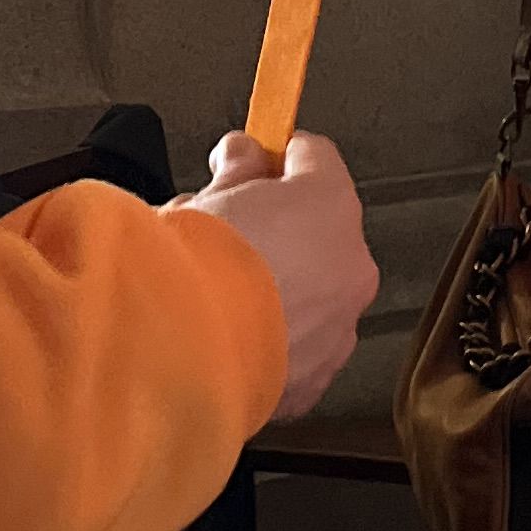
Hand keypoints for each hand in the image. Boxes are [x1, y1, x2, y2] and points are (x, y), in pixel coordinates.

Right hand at [180, 128, 380, 418]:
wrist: (182, 349)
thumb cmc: (197, 266)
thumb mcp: (209, 194)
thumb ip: (236, 167)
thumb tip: (240, 156)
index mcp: (330, 206)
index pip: (314, 158)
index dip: (276, 155)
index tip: (250, 158)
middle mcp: (349, 266)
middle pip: (314, 232)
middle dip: (272, 228)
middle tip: (222, 231)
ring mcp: (336, 327)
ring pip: (307, 293)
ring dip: (272, 285)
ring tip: (215, 289)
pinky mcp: (313, 375)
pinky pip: (293, 345)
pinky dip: (266, 337)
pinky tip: (223, 329)